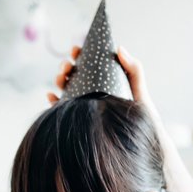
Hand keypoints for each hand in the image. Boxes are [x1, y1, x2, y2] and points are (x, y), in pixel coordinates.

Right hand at [46, 45, 161, 111]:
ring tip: (60, 78)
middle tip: (67, 66)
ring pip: (64, 89)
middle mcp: (91, 93)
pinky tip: (52, 96)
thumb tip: (119, 48)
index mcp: (104, 83)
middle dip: (66, 66)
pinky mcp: (75, 120)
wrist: (136, 143)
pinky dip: (53, 101)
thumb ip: (134, 70)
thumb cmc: (141, 118)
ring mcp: (82, 106)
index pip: (89, 65)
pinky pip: (60, 109)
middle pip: (74, 75)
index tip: (76, 49)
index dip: (80, 55)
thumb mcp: (139, 91)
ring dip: (59, 80)